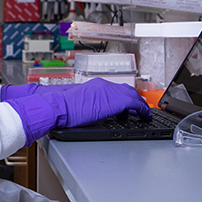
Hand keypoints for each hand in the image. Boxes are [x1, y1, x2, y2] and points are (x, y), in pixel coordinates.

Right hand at [6, 78, 151, 145]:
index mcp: (94, 85)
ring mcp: (110, 92)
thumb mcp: (77, 104)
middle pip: (126, 90)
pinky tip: (144, 116)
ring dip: (140, 104)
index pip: (114, 89)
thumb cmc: (61, 108)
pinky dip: (142, 110)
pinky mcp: (115, 101)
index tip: (128, 105)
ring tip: (144, 113)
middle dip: (134, 99)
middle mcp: (104, 85)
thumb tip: (90, 110)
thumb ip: (88, 104)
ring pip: (133, 95)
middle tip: (140, 108)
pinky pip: (135, 104)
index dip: (124, 97)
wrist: (57, 106)